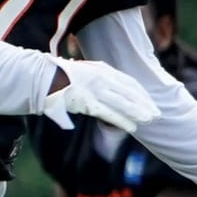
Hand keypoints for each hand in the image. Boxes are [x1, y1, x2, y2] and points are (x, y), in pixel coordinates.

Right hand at [43, 58, 160, 132]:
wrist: (39, 78)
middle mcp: (102, 77)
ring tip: (150, 121)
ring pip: (123, 102)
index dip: (141, 93)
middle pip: (130, 92)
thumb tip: (107, 91)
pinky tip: (133, 127)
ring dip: (138, 112)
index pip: (129, 82)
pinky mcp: (87, 102)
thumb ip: (97, 82)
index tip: (151, 103)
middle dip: (145, 103)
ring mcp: (95, 89)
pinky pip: (109, 113)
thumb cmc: (59, 78)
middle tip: (157, 114)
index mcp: (102, 69)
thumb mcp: (83, 74)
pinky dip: (122, 120)